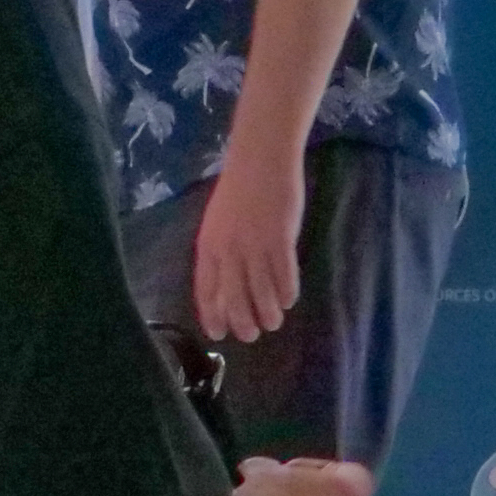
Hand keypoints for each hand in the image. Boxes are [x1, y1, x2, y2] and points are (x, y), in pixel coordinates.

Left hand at [191, 145, 309, 344]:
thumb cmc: (239, 191)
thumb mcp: (218, 224)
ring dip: (268, 312)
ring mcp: (255, 246)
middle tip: (252, 335)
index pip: (206, 290)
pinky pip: (284, 276)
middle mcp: (229, 251)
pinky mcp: (280, 240)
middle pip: (234, 297)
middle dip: (243, 321)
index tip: (219, 334)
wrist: (261, 161)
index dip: (213, 315)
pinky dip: (287, 292)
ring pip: (261, 292)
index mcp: (209, 246)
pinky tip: (289, 299)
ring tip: (274, 322)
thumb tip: (225, 287)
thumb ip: (220, 254)